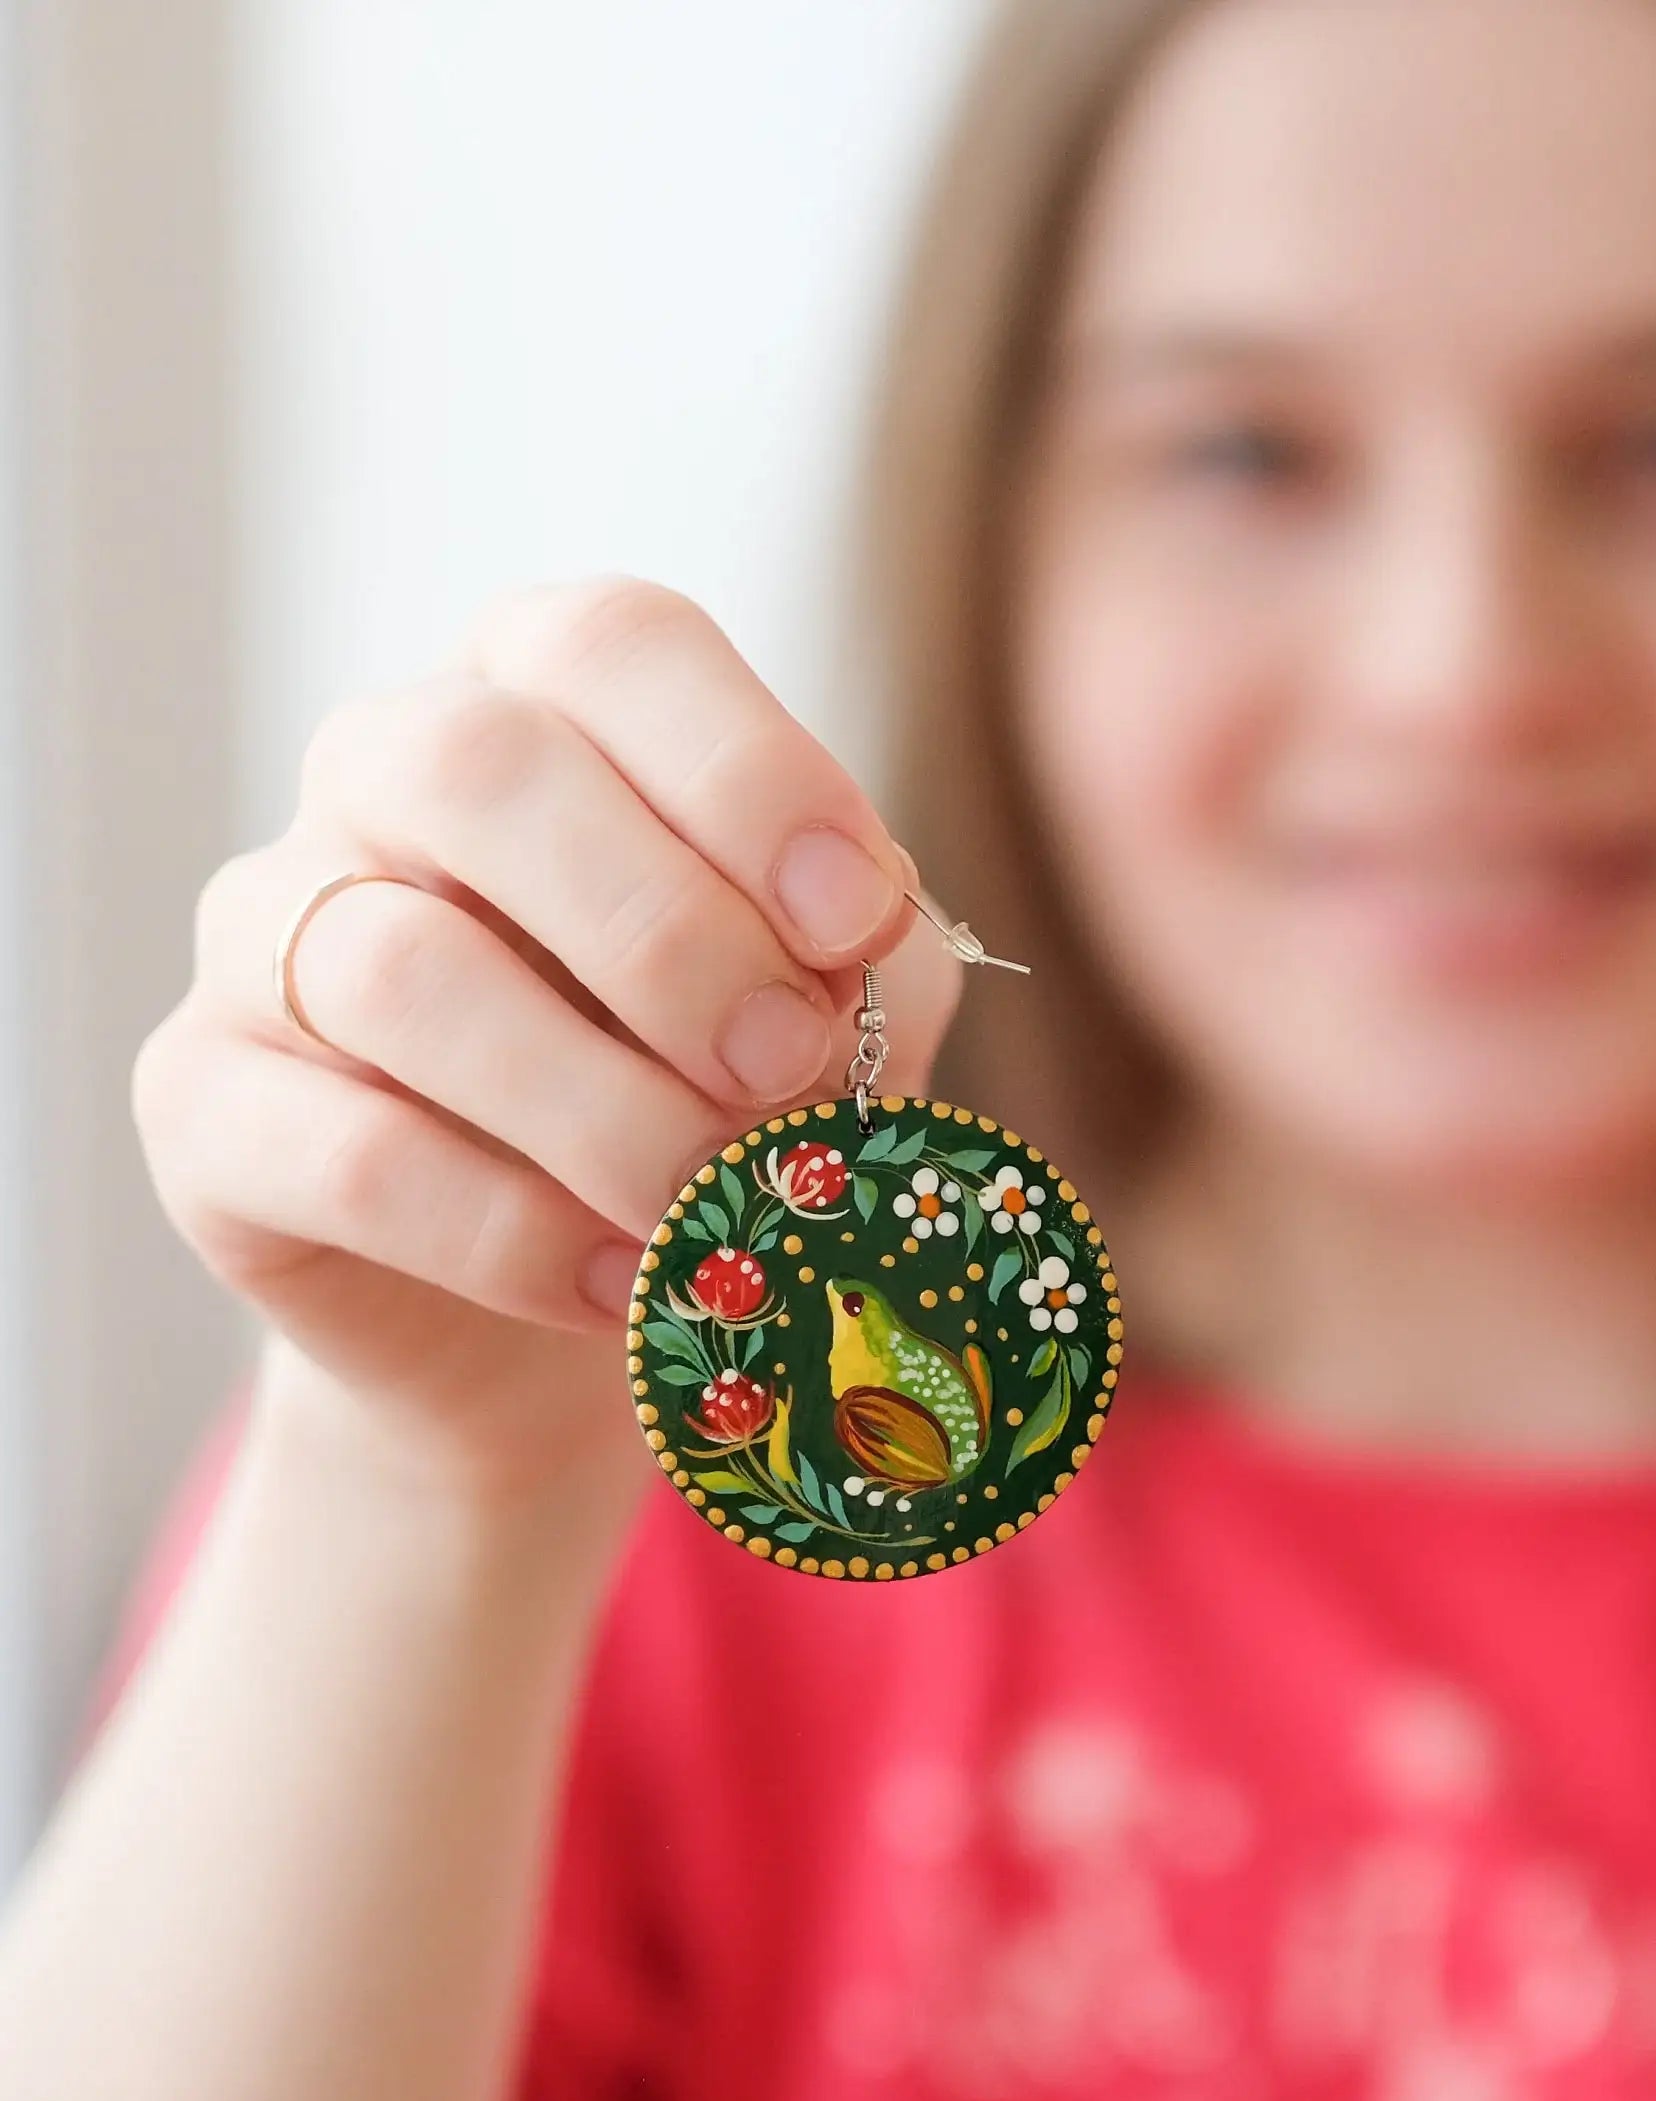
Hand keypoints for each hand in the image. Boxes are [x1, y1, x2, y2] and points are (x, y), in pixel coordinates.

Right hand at [136, 578, 963, 1508]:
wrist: (575, 1307)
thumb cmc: (722, 1091)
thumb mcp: (835, 1000)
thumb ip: (858, 955)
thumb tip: (844, 958)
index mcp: (547, 699)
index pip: (613, 644)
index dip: (748, 771)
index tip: (855, 921)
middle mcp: (381, 773)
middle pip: (479, 768)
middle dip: (666, 932)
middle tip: (788, 1065)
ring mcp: (265, 929)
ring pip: (401, 970)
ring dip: (601, 1105)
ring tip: (715, 1203)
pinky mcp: (203, 1104)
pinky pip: (351, 1156)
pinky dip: (515, 1234)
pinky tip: (620, 1281)